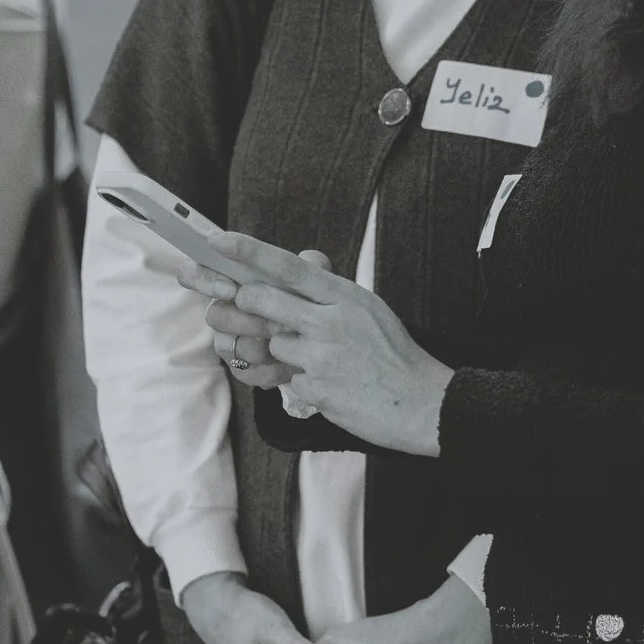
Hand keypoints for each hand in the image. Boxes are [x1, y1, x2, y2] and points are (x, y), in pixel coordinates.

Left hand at [182, 234, 452, 454]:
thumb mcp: (368, 308)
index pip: (289, 266)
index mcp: (345, 296)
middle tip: (240, 305)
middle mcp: (331, 321)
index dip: (250, 252)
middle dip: (244, 304)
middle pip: (264, 301)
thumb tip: (302, 259)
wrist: (423, 402)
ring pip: (272, 345)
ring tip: (317, 360)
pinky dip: (301, 384)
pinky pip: (288, 381)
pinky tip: (330, 386)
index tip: (220, 241)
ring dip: (281, 353)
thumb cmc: (393, 353)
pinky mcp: (318, 389)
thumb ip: (330, 289)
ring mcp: (323, 356)